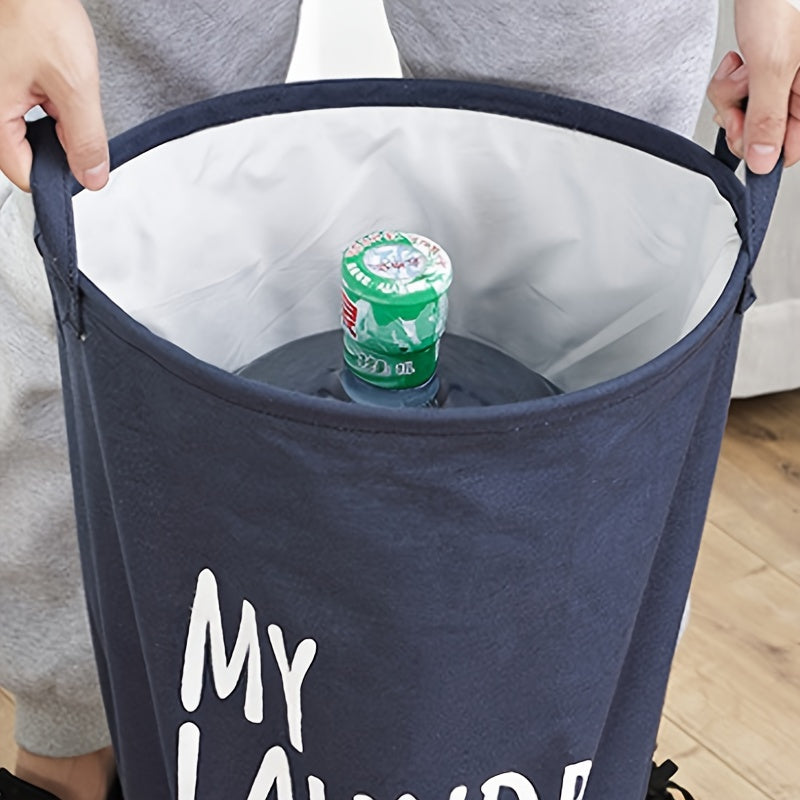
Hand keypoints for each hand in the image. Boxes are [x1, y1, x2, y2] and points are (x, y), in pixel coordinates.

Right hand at [0, 0, 107, 190]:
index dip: (58, 174)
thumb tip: (92, 177)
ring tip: (59, 83)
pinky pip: (23, 105)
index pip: (24, 174)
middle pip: (25, 152)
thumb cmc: (36, 12)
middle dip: (57, 142)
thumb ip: (86, 138)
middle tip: (72, 108)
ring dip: (53, 119)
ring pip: (27, 129)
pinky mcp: (2, 79)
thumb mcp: (75, 85)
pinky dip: (46, 100)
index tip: (82, 161)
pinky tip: (53, 77)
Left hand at [707, 0, 799, 172]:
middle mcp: (799, 92)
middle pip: (761, 134)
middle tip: (738, 92)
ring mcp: (780, 84)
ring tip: (741, 68)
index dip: (760, 148)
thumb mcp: (771, 68)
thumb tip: (764, 163)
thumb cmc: (779, 5)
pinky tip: (737, 61)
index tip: (742, 130)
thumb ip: (766, 118)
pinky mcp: (761, 75)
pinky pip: (737, 95)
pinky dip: (728, 81)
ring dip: (730, 95)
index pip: (788, 150)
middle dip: (739, 115)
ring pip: (744, 115)